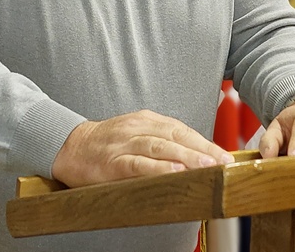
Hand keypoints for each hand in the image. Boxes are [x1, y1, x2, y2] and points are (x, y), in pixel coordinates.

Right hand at [51, 110, 233, 186]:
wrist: (69, 147)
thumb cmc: (107, 145)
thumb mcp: (136, 134)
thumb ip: (161, 141)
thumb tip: (195, 155)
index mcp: (146, 120)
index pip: (182, 129)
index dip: (205, 142)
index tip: (225, 155)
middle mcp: (138, 128)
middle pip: (176, 136)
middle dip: (203, 149)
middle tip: (224, 162)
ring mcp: (124, 144)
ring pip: (161, 148)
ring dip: (187, 157)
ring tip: (207, 167)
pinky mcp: (112, 162)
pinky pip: (138, 164)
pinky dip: (158, 168)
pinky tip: (174, 173)